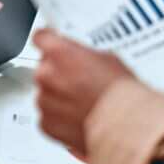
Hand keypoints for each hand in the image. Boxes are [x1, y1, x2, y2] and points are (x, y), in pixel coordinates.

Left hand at [32, 29, 136, 157]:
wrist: (123, 126)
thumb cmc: (119, 94)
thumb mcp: (106, 58)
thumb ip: (82, 54)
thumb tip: (81, 58)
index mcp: (59, 52)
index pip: (41, 37)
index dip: (47, 39)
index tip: (49, 40)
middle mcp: (46, 75)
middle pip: (44, 68)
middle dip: (58, 73)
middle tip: (80, 81)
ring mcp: (44, 100)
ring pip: (46, 93)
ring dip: (58, 96)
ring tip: (83, 102)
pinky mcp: (46, 123)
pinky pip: (48, 116)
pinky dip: (59, 117)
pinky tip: (78, 116)